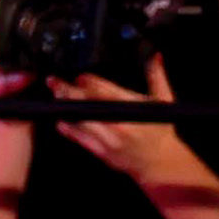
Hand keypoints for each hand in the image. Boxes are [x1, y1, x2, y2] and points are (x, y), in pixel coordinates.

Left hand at [49, 58, 190, 185]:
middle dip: (69, 91)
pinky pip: (80, 139)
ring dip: (66, 107)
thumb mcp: (163, 101)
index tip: (80, 76)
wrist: (159, 162)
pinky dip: (69, 129)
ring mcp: (109, 140)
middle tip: (55, 81)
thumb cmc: (159, 130)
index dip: (90, 82)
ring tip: (56, 95)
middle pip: (88, 105)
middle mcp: (120, 125)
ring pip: (81, 120)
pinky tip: (60, 119)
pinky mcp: (102, 152)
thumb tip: (155, 56)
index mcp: (133, 110)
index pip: (107, 91)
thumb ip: (156, 76)